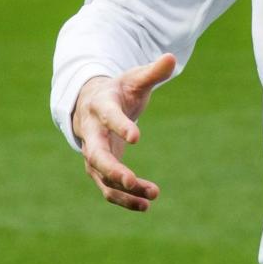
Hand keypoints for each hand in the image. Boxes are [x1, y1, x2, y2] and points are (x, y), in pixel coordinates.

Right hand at [72, 52, 175, 212]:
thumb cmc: (118, 91)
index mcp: (100, 107)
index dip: (121, 127)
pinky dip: (125, 199)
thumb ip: (152, 72)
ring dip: (125, 189)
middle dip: (112, 169)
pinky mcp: (99, 170)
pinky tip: (146, 205)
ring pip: (103, 177)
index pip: (108, 117)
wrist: (90, 105)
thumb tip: (171, 58)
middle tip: (130, 180)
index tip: (137, 137)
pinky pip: (108, 189)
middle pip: (95, 155)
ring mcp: (93, 154)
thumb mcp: (134, 79)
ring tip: (153, 195)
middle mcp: (92, 134)